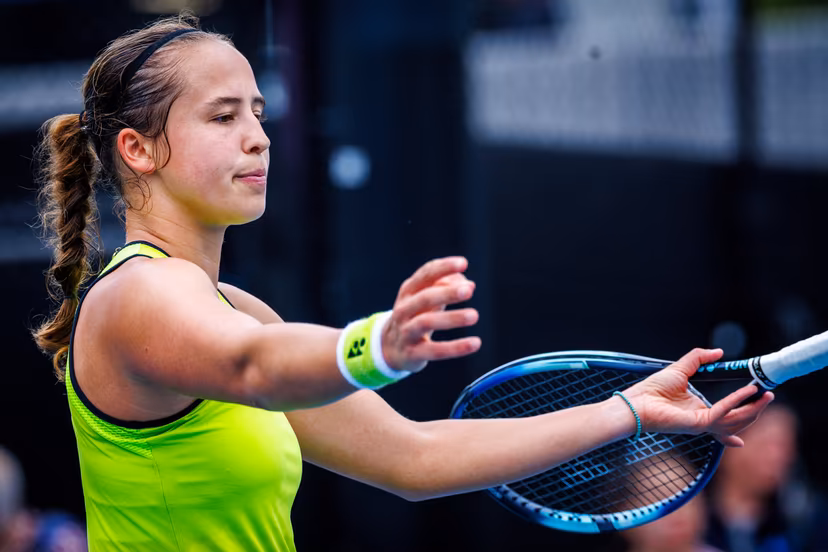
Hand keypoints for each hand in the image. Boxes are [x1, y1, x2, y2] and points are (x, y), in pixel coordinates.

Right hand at [382, 257, 480, 372]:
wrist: (390, 348)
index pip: (425, 275)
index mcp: (408, 291)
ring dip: (451, 318)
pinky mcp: (412, 353)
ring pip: (427, 322)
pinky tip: (475, 343)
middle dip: (447, 293)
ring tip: (474, 315)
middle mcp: (404, 309)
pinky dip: (455, 348)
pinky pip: (435, 351)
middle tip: (468, 291)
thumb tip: (469, 284)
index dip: (443, 267)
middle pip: (425, 298)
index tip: (463, 263)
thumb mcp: (427, 298)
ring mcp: (406, 331)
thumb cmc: (416, 315)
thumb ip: (448, 286)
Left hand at [621, 348, 773, 446]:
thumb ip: (699, 358)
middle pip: (737, 421)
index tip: (759, 405)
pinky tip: (747, 392)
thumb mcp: (680, 368)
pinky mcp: (697, 424)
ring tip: (765, 395)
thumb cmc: (652, 389)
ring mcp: (701, 424)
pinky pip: (722, 413)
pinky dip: (736, 402)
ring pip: (735, 421)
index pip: (727, 417)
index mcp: (699, 410)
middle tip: (769, 396)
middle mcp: (703, 420)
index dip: (744, 415)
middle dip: (755, 411)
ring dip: (752, 409)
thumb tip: (719, 352)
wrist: (636, 401)